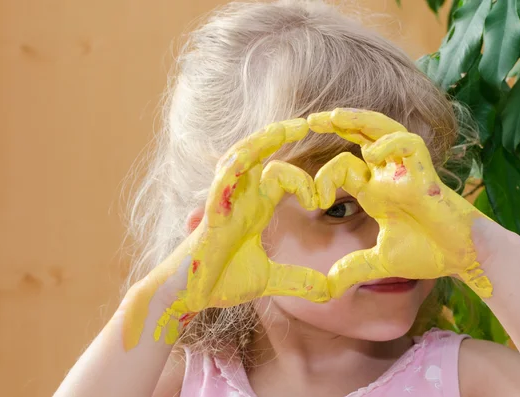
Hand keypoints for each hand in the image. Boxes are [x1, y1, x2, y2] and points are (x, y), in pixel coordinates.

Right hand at [123, 119, 329, 347]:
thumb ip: (298, 280)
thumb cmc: (220, 282)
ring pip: (240, 159)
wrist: (189, 298)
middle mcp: (240, 199)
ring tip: (288, 127)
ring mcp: (224, 203)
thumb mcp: (269, 279)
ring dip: (262, 142)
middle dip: (280, 136)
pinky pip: (221, 184)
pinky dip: (235, 168)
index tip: (321, 200)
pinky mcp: (211, 216)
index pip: (280, 176)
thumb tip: (330, 290)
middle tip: (307, 122)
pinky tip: (251, 156)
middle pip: (259, 155)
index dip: (304, 180)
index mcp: (255, 208)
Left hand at [308, 108, 492, 298]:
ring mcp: (407, 172)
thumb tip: (328, 286)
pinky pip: (410, 147)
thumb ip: (354, 268)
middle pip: (362, 136)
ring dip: (360, 121)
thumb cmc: (428, 253)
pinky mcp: (426, 176)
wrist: (463, 259)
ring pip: (384, 131)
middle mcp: (388, 176)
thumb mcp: (381, 262)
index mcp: (375, 191)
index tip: (313, 199)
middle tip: (310, 119)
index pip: (344, 167)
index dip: (324, 177)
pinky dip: (392, 145)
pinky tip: (373, 153)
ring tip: (334, 116)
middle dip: (339, 124)